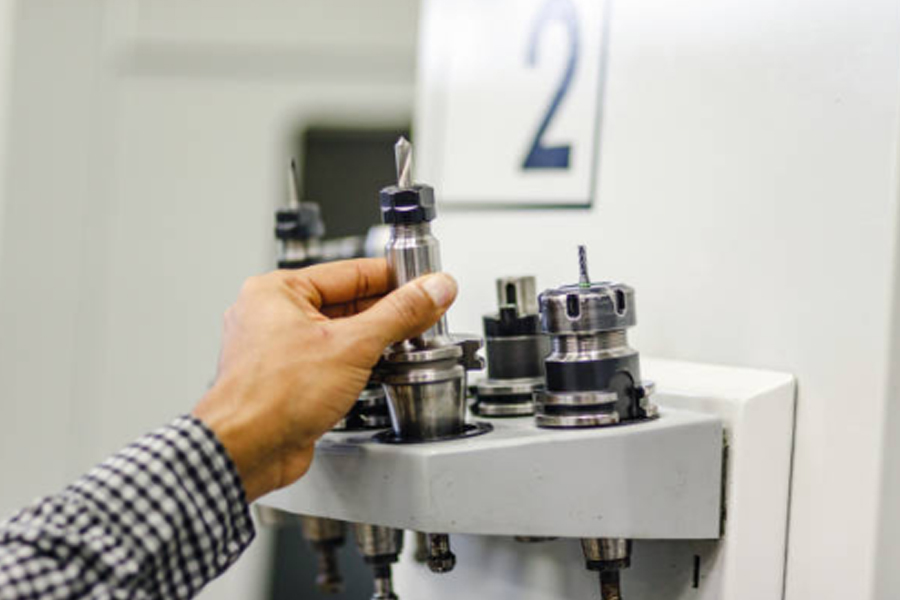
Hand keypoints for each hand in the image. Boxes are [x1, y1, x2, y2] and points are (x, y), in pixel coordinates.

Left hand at [191, 258, 457, 501]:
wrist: (246, 452)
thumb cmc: (271, 397)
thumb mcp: (353, 346)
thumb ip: (399, 314)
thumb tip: (432, 289)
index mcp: (278, 291)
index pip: (352, 272)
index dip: (394, 278)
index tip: (425, 284)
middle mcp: (273, 316)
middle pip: (347, 303)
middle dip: (387, 312)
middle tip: (424, 316)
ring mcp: (278, 350)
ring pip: (338, 334)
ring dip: (373, 341)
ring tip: (407, 343)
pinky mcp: (286, 380)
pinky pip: (329, 360)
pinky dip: (355, 364)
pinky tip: (378, 371)